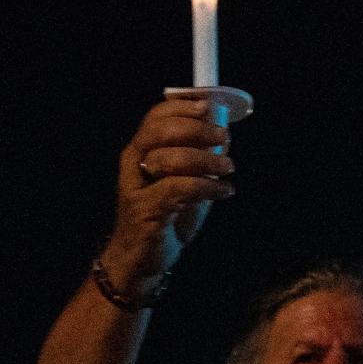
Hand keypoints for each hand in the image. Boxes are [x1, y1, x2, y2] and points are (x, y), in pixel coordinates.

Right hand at [103, 96, 234, 290]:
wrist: (141, 257)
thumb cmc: (165, 216)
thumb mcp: (184, 182)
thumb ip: (199, 159)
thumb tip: (224, 138)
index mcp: (141, 151)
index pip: (156, 117)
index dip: (182, 108)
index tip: (208, 106)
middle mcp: (134, 163)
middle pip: (162, 131)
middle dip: (197, 129)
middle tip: (223, 137)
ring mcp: (137, 187)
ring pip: (171, 158)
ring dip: (207, 159)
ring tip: (229, 167)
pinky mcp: (146, 210)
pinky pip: (180, 189)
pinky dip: (207, 187)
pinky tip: (225, 191)